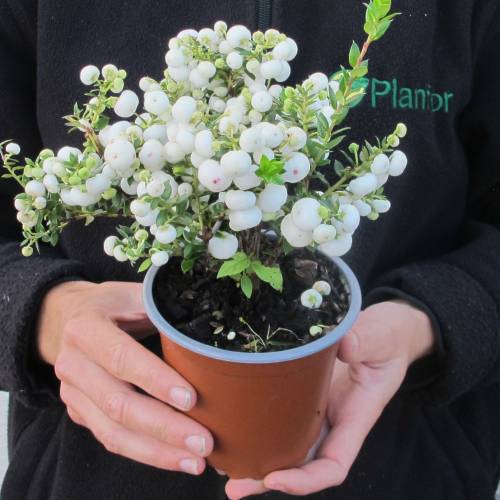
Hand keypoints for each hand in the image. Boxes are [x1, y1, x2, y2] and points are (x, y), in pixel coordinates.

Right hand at [37, 280, 212, 474]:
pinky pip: (111, 439)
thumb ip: (162, 306)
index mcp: (86, 328)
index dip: (155, 380)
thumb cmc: (110, 305)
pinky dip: (145, 453)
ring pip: (113, 431)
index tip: (191, 399)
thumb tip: (209, 321)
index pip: (122, 357)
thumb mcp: (132, 294)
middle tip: (204, 441)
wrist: (65, 318)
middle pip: (118, 403)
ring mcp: (72, 393)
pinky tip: (175, 458)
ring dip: (157, 451)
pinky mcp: (79, 412)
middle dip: (164, 427)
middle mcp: (73, 363)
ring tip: (196, 460)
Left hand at [226, 300, 434, 497]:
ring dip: (258, 461)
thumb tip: (344, 345)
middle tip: (234, 488)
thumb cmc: (386, 338)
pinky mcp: (303, 393)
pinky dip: (259, 429)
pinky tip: (233, 430)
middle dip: (269, 480)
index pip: (333, 465)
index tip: (275, 478)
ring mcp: (317, 409)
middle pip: (302, 465)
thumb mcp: (380, 337)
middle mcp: (334, 421)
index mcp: (355, 417)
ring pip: (287, 445)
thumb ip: (366, 342)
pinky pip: (281, 418)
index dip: (306, 480)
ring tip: (224, 469)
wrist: (382, 332)